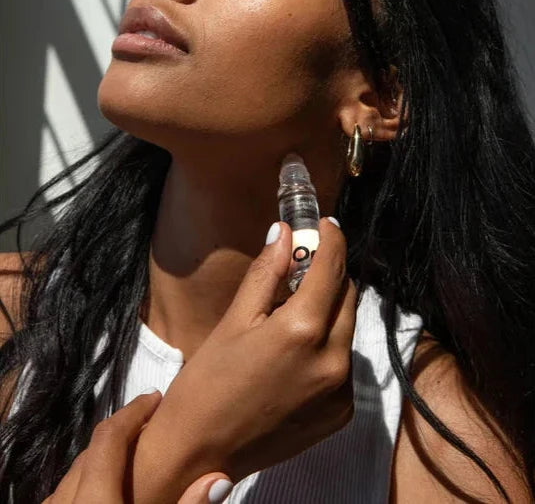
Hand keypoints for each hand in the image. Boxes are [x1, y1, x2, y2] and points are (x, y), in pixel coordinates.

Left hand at [42, 389, 232, 503]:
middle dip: (122, 428)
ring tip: (132, 450)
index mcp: (95, 498)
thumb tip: (219, 477)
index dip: (135, 411)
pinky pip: (65, 490)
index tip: (157, 397)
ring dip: (102, 454)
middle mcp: (66, 498)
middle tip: (151, 420)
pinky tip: (104, 486)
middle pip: (91, 448)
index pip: (110, 436)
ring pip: (74, 469)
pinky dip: (85, 478)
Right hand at [131, 217, 357, 502]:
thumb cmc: (208, 380)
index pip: (332, 268)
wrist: (201, 452)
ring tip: (289, 316)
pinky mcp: (341, 413)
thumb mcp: (234, 320)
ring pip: (347, 329)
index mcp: (303, 330)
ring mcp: (341, 391)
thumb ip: (267, 274)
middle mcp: (333, 360)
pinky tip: (294, 355)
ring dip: (328, 311)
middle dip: (329, 275)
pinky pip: (344, 363)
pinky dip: (327, 347)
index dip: (331, 239)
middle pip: (347, 296)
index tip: (325, 224)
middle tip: (301, 268)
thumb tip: (285, 232)